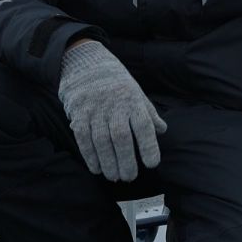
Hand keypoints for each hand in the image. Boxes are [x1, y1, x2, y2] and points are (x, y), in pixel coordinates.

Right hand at [57, 41, 165, 181]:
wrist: (86, 63)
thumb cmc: (116, 82)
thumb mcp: (136, 92)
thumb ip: (148, 113)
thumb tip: (162, 130)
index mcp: (133, 101)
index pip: (144, 126)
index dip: (148, 146)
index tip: (152, 164)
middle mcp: (114, 106)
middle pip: (121, 138)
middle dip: (126, 161)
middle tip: (129, 177)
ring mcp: (95, 110)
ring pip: (102, 141)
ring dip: (108, 163)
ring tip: (114, 176)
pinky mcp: (79, 113)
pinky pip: (84, 138)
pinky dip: (90, 156)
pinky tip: (96, 169)